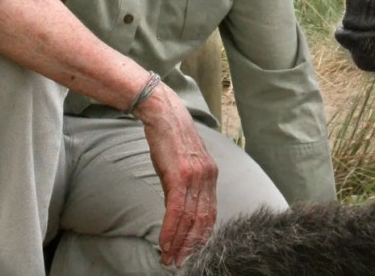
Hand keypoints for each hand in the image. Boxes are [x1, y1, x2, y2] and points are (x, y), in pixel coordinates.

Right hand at [134, 83, 218, 265]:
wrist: (164, 114)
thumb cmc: (171, 138)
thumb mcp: (183, 164)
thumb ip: (185, 185)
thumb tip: (178, 209)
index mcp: (211, 176)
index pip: (210, 213)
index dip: (201, 236)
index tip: (192, 252)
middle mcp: (208, 178)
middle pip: (203, 221)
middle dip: (191, 246)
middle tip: (180, 263)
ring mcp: (196, 177)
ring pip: (190, 219)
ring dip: (179, 243)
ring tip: (170, 259)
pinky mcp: (180, 175)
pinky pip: (177, 210)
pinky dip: (170, 230)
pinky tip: (164, 244)